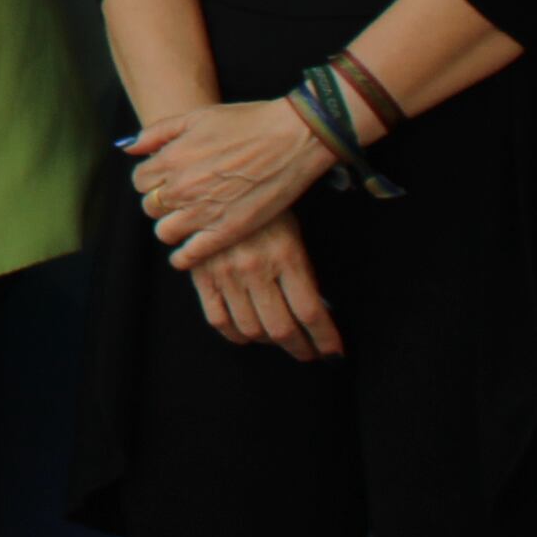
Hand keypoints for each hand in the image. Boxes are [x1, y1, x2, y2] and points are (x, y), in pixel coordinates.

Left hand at [125, 96, 335, 268]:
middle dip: (160, 201)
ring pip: (165, 231)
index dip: (151, 179)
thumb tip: (129, 147)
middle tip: (178, 198)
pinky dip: (184, 257)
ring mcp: (204, 212)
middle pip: (150, 206)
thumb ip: (158, 132)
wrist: (291, 137)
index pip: (140, 181)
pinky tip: (185, 253)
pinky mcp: (228, 231)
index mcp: (171, 159)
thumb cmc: (247, 122)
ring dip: (171, 226)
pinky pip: (191, 254)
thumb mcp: (197, 116)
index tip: (164, 179)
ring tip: (184, 221)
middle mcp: (182, 188)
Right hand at [188, 213, 342, 359]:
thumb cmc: (265, 210)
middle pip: (281, 328)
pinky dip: (235, 335)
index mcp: (286, 256)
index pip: (311, 313)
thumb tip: (314, 313)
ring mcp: (226, 274)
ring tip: (279, 339)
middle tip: (309, 352)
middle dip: (300, 348)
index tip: (333, 352)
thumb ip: (302, 274)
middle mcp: (255, 269)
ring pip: (251, 329)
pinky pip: (218, 320)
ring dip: (269, 342)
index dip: (325, 339)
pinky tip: (248, 333)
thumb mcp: (294, 235)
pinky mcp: (202, 276)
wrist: (218, 185)